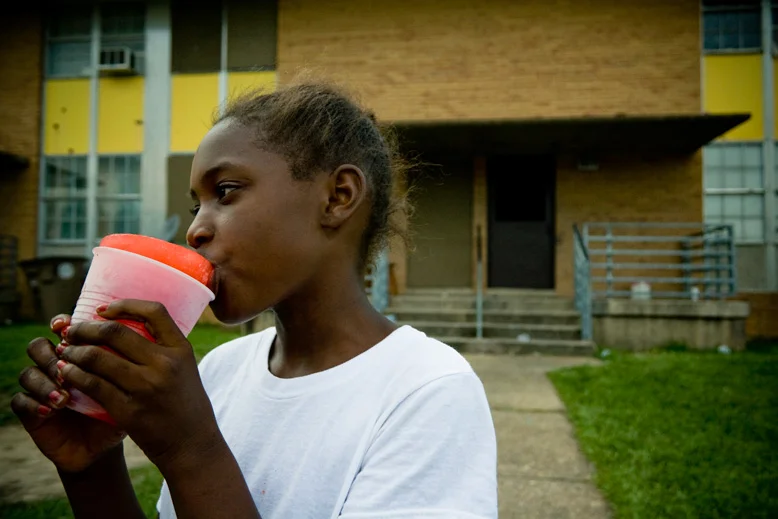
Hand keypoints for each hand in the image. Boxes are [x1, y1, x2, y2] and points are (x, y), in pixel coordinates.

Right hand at [11, 315, 126, 472]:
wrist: (104, 446)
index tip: (65, 325)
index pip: (64, 330)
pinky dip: (35, 403)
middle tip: (66, 365)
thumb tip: (134, 337)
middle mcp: (57, 367)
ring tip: (64, 397)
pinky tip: (52, 410)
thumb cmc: (123, 410)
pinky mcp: (31, 413)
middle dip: (52, 354)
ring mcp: (42, 389)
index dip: (61, 324)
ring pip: (28, 373)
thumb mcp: (131, 386)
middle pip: (40, 346)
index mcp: (79, 354)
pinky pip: (21, 401)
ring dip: (44, 381)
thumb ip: (129, 363)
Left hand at [58, 300, 221, 472]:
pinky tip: (67, 372)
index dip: (124, 305)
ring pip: (97, 357)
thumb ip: (162, 349)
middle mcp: (164, 364)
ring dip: (74, 351)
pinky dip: (74, 375)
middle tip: (72, 331)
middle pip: (116, 332)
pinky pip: (92, 385)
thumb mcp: (184, 369)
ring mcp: (145, 387)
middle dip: (86, 328)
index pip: (154, 311)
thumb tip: (126, 326)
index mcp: (181, 350)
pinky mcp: (128, 410)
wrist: (192, 444)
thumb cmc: (185, 404)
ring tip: (65, 351)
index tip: (102, 310)